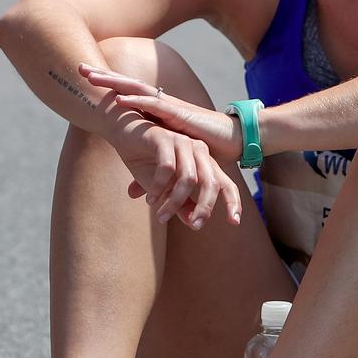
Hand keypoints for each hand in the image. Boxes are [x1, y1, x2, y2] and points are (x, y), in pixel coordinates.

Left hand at [80, 63, 240, 163]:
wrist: (236, 141)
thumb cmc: (205, 150)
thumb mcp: (173, 162)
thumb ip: (151, 175)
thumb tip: (132, 193)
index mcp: (158, 112)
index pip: (128, 95)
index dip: (107, 87)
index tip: (84, 78)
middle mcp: (162, 104)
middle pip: (128, 85)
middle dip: (104, 76)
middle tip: (79, 67)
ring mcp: (171, 107)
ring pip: (138, 90)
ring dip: (114, 83)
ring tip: (92, 77)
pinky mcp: (182, 115)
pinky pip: (157, 106)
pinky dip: (138, 101)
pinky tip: (120, 98)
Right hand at [112, 118, 242, 229]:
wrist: (123, 132)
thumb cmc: (145, 161)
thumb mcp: (164, 188)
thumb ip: (181, 204)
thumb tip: (193, 223)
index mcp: (203, 163)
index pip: (225, 183)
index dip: (232, 202)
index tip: (234, 222)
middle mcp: (198, 151)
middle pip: (211, 183)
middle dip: (204, 207)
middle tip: (194, 225)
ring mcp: (182, 142)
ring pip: (189, 178)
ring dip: (175, 201)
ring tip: (160, 216)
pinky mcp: (164, 138)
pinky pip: (167, 168)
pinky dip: (159, 187)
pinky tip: (149, 198)